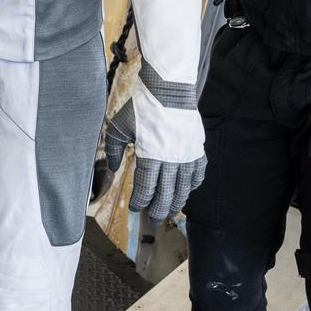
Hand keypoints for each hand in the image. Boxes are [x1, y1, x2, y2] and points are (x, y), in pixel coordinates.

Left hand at [103, 99, 206, 221]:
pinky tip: (187, 190)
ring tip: (170, 211)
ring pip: (184, 188)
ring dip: (176, 202)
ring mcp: (187, 155)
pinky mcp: (197, 149)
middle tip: (154, 220)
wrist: (169, 90)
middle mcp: (171, 159)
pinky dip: (192, 185)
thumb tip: (112, 168)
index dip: (141, 202)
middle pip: (166, 194)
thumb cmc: (142, 108)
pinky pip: (197, 174)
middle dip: (159, 210)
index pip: (146, 188)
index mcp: (151, 155)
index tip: (136, 208)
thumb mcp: (119, 126)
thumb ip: (113, 149)